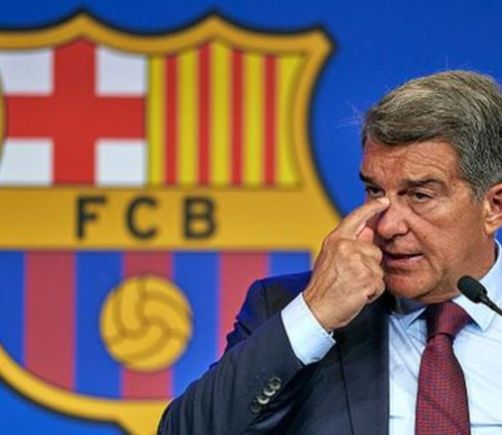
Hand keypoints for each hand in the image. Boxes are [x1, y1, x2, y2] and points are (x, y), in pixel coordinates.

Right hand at [303, 198, 389, 330]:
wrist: (316, 308)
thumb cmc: (323, 286)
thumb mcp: (330, 257)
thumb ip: (348, 243)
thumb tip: (368, 231)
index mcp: (335, 239)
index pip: (356, 217)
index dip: (372, 208)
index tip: (384, 201)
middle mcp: (346, 247)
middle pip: (374, 249)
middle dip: (368, 264)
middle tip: (350, 277)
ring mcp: (357, 262)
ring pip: (378, 267)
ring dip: (370, 279)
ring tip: (352, 285)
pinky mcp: (367, 278)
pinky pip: (380, 283)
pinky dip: (372, 292)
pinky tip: (357, 294)